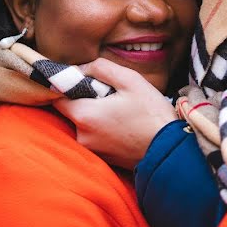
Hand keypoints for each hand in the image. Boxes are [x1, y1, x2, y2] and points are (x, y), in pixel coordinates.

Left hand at [52, 58, 176, 169]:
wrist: (171, 151)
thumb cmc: (152, 114)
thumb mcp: (130, 80)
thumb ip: (100, 68)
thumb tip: (81, 69)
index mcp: (84, 114)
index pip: (56, 96)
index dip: (66, 84)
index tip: (82, 79)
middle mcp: (81, 135)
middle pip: (70, 110)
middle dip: (84, 99)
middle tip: (110, 94)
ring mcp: (91, 150)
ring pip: (83, 123)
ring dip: (94, 114)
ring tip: (120, 111)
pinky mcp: (101, 159)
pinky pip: (93, 136)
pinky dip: (102, 128)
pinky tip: (123, 125)